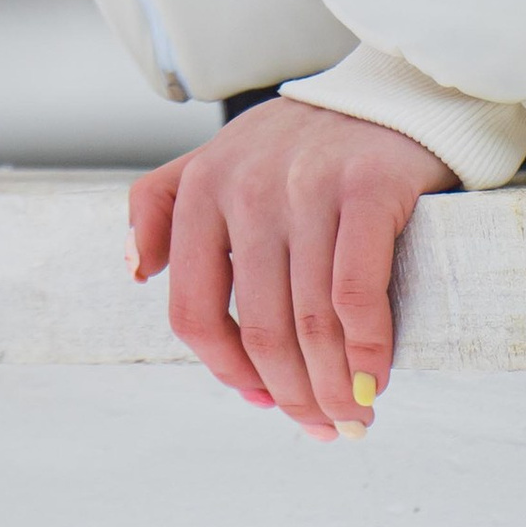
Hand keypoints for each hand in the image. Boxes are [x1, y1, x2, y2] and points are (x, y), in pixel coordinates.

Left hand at [128, 99, 456, 438]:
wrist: (388, 98)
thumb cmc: (302, 146)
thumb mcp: (219, 160)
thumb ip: (163, 206)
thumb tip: (138, 272)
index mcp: (202, 188)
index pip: (194, 313)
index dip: (228, 374)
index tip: (263, 402)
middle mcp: (247, 185)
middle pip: (258, 330)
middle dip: (291, 396)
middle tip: (323, 429)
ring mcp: (307, 185)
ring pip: (309, 323)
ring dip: (334, 390)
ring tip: (353, 420)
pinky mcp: (367, 187)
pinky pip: (358, 294)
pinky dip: (367, 352)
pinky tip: (376, 380)